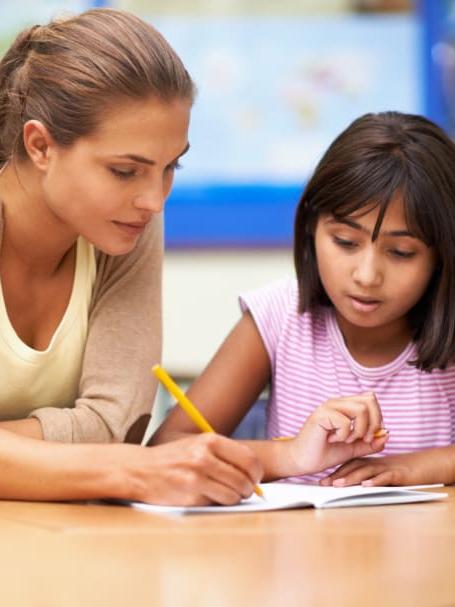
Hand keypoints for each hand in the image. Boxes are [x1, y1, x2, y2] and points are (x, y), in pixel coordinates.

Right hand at [127, 433, 262, 505]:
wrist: (140, 470)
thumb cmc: (173, 458)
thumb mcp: (197, 445)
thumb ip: (223, 454)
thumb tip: (253, 471)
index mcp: (210, 440)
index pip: (249, 458)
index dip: (257, 472)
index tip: (255, 478)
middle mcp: (204, 457)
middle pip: (244, 479)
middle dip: (248, 489)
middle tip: (245, 491)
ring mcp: (196, 478)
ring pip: (234, 495)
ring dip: (234, 498)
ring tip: (225, 494)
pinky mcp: (190, 497)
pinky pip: (216, 504)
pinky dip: (217, 503)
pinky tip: (206, 496)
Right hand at [286, 392, 387, 475]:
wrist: (303, 461)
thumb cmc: (325, 453)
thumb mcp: (354, 448)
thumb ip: (370, 442)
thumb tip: (386, 435)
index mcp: (345, 406)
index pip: (371, 399)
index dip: (377, 417)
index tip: (370, 436)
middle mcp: (337, 402)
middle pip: (370, 400)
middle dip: (373, 423)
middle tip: (364, 439)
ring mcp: (329, 407)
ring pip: (360, 409)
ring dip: (359, 430)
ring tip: (347, 440)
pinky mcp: (321, 415)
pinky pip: (345, 422)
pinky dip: (344, 435)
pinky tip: (333, 440)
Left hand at [320, 448, 449, 486]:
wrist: (418, 467)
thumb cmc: (393, 472)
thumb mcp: (375, 474)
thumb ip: (361, 478)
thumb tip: (340, 488)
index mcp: (366, 462)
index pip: (347, 466)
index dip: (334, 473)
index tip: (320, 482)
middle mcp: (373, 463)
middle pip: (353, 468)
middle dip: (338, 476)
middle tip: (324, 484)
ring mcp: (385, 468)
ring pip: (366, 471)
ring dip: (351, 478)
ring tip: (339, 485)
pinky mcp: (397, 473)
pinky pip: (385, 477)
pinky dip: (375, 481)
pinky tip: (366, 486)